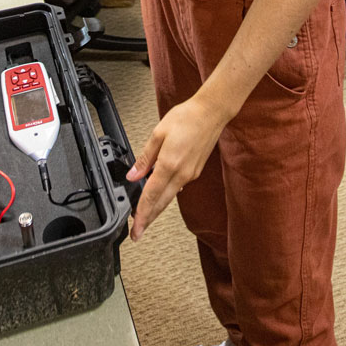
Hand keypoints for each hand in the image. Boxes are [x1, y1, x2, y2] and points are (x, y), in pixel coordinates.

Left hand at [125, 93, 229, 241]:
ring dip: (157, 209)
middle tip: (138, 233)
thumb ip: (145, 157)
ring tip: (144, 216)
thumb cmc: (187, 117)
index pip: (151, 196)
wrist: (211, 113)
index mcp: (169, 164)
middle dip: (148, 219)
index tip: (135, 228)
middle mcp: (182, 174)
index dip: (141, 214)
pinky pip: (177, 187)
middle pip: (161, 203)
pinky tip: (159, 195)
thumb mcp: (158, 133)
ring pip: (169, 197)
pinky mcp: (195, 171)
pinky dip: (166, 195)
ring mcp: (190, 174)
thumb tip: (134, 175)